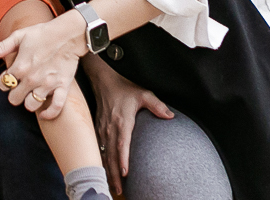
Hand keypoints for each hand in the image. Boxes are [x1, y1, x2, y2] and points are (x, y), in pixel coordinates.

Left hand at [0, 12, 85, 119]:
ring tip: (30, 96)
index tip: (8, 79)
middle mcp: (32, 78)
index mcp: (20, 66)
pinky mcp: (63, 87)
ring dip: (29, 103)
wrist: (67, 34)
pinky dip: (50, 113)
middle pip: (14, 99)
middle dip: (14, 95)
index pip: (3, 84)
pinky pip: (56, 108)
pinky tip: (44, 113)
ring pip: (31, 106)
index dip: (3, 83)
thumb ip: (2, 46)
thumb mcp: (19, 36)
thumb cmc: (42, 34)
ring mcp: (47, 84)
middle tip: (19, 89)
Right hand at [89, 61, 174, 195]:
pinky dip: (101, 162)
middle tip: (118, 190)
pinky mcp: (98, 129)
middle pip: (110, 154)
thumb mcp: (143, 93)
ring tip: (112, 186)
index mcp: (122, 121)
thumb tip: (171, 116)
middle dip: (114, 173)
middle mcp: (110, 127)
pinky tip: (105, 171)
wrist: (103, 80)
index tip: (126, 173)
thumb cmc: (124, 88)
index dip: (123, 159)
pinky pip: (99, 149)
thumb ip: (157, 105)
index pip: (122, 143)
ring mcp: (102, 129)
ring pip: (103, 154)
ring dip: (107, 170)